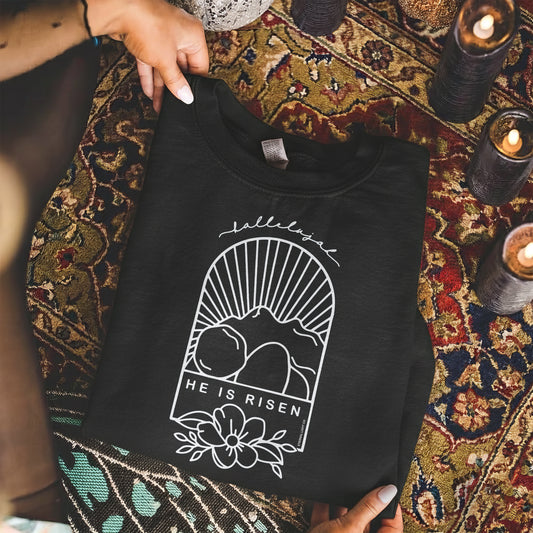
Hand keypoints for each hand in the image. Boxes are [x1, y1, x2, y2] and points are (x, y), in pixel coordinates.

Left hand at [88, 0, 208, 109]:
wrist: (118, 8)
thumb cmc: (147, 23)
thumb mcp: (166, 60)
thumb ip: (176, 81)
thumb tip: (186, 95)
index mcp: (193, 35)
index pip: (200, 65)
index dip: (194, 83)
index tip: (188, 97)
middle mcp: (180, 32)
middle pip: (180, 66)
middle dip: (174, 86)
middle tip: (173, 102)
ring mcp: (161, 33)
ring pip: (164, 64)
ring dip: (160, 84)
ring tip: (159, 102)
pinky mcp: (145, 36)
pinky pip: (151, 59)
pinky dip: (149, 74)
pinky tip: (148, 90)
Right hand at [308, 485, 402, 532]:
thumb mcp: (350, 528)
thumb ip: (368, 508)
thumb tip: (387, 492)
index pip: (391, 528)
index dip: (389, 508)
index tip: (385, 490)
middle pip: (367, 521)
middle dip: (362, 502)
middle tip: (362, 484)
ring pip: (345, 520)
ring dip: (341, 504)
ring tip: (341, 488)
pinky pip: (326, 520)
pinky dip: (324, 508)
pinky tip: (322, 496)